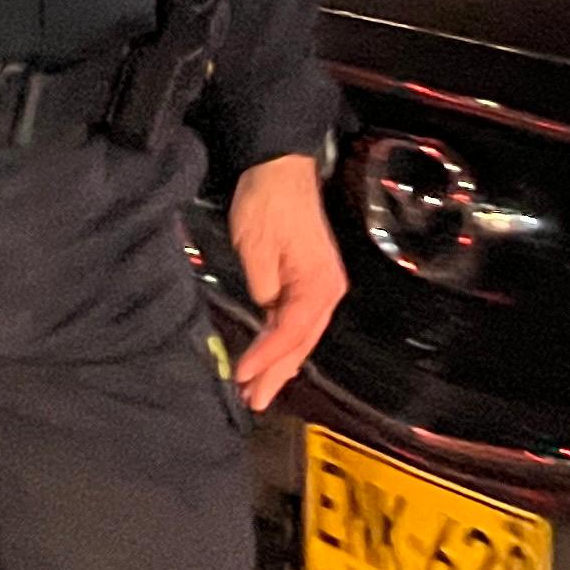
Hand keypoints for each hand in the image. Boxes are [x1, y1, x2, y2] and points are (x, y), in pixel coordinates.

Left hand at [225, 152, 346, 413]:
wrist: (279, 168)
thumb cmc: (268, 203)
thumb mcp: (257, 246)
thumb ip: (263, 287)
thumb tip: (265, 311)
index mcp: (318, 285)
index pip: (289, 333)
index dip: (266, 358)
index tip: (243, 377)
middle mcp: (326, 291)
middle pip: (300, 342)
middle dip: (277, 374)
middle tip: (254, 402)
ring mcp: (320, 287)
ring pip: (300, 336)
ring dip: (280, 364)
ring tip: (259, 391)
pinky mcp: (308, 281)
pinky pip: (296, 322)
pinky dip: (283, 344)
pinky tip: (271, 360)